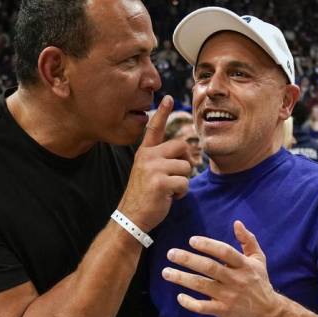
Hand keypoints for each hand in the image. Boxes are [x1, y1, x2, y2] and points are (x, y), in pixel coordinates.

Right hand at [117, 96, 190, 230]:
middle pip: (181, 146)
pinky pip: (184, 182)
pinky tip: (168, 198)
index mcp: (144, 153)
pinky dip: (181, 193)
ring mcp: (153, 168)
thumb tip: (186, 154)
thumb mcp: (148, 173)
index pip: (154, 129)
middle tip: (176, 177)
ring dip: (183, 182)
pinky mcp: (160, 182)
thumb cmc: (144, 197)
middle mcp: (147, 156)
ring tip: (168, 191)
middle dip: (185, 162)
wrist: (131, 218)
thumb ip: (162, 160)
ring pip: (186, 166)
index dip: (162, 112)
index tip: (168, 97)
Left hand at [161, 220, 277, 316]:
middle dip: (188, 260)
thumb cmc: (259, 281)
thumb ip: (248, 240)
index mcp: (244, 265)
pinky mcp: (223, 311)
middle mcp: (235, 280)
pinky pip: (204, 307)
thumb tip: (237, 223)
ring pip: (202, 286)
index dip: (208, 245)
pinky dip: (191, 303)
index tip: (192, 240)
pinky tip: (179, 297)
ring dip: (182, 278)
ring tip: (166, 273)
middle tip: (171, 253)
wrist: (268, 312)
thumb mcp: (258, 259)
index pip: (225, 252)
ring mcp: (229, 296)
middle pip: (209, 268)